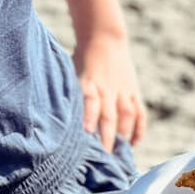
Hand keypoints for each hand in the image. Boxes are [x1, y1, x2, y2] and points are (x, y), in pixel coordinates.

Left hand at [74, 30, 144, 151]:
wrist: (104, 37)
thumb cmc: (81, 59)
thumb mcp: (71, 72)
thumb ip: (69, 92)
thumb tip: (55, 117)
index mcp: (89, 83)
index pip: (90, 102)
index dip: (89, 117)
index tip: (87, 133)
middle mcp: (107, 89)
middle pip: (109, 115)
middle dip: (108, 136)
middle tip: (105, 156)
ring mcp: (123, 90)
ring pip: (127, 115)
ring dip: (124, 135)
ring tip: (119, 154)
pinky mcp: (133, 91)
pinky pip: (139, 113)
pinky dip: (138, 129)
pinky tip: (133, 144)